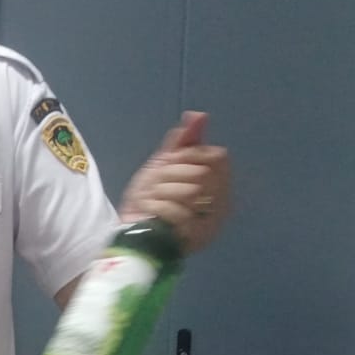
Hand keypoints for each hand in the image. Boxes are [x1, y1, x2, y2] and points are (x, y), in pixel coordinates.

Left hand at [119, 111, 231, 253]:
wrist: (132, 233)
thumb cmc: (152, 199)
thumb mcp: (164, 166)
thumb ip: (183, 142)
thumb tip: (198, 114)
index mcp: (219, 187)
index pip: (218, 157)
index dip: (190, 154)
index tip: (170, 160)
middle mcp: (222, 206)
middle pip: (202, 172)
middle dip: (169, 173)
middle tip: (155, 183)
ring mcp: (209, 224)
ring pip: (188, 190)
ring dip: (159, 191)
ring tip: (151, 200)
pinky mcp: (191, 240)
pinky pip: (175, 212)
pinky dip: (154, 208)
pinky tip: (148, 213)